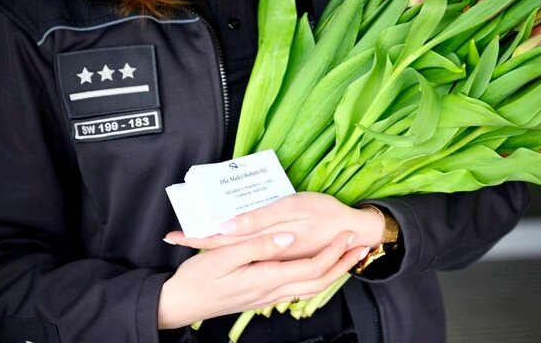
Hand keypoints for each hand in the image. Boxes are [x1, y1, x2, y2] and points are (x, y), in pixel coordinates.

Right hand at [158, 231, 368, 328]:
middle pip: (318, 281)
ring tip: (346, 257)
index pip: (311, 268)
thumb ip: (258, 246)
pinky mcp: (260, 296)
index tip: (346, 235)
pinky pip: (296, 289)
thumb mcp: (224, 258)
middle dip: (343, 264)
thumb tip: (287, 238)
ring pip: (309, 288)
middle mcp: (271, 292)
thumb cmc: (197, 280)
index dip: (333, 252)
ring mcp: (266, 297)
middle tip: (360, 247)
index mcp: (265, 279)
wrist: (180, 305)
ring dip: (332, 272)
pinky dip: (313, 278)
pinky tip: (314, 269)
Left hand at [164, 192, 384, 260]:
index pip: (223, 243)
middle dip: (198, 246)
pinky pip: (251, 259)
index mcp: (265, 245)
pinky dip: (237, 253)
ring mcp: (272, 263)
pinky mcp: (280, 263)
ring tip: (191, 242)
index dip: (199, 239)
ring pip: (236, 256)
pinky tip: (228, 247)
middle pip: (225, 251)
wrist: (355, 231)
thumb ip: (257, 221)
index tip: (175, 235)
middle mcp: (264, 258)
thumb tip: (227, 227)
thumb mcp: (291, 209)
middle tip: (174, 238)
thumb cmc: (325, 214)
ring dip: (213, 250)